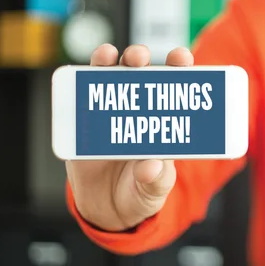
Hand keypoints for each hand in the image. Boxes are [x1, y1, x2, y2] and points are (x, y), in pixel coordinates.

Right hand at [65, 44, 193, 231]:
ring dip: (110, 63)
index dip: (178, 69)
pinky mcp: (86, 124)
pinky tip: (84, 75)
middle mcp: (139, 112)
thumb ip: (156, 181)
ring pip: (111, 79)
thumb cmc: (140, 193)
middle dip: (141, 59)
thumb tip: (151, 166)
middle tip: (139, 56)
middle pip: (141, 76)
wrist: (108, 209)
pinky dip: (83, 83)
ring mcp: (111, 114)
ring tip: (109, 56)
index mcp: (165, 123)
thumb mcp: (153, 191)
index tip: (181, 57)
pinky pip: (84, 99)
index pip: (175, 89)